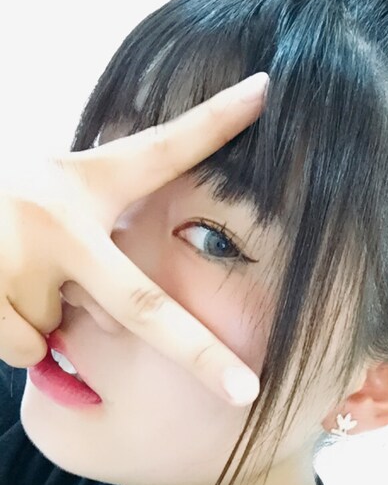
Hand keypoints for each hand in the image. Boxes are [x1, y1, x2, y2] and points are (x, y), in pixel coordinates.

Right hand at [0, 72, 268, 406]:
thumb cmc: (3, 208)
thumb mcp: (53, 196)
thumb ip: (98, 237)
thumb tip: (123, 321)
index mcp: (84, 180)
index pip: (160, 150)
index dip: (214, 121)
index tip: (264, 92)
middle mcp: (56, 213)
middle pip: (142, 305)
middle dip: (199, 355)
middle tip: (246, 392)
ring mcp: (15, 252)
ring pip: (61, 330)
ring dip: (48, 319)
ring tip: (14, 273)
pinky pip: (26, 348)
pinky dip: (18, 335)